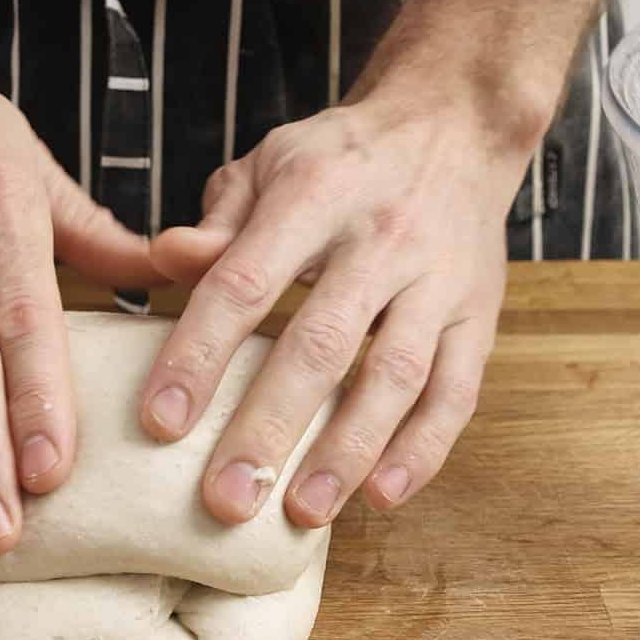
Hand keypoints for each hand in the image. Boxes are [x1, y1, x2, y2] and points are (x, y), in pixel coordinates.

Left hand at [138, 84, 534, 526]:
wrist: (454, 126)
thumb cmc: (339, 159)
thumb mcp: (269, 166)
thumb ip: (218, 222)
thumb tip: (164, 260)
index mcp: (313, 194)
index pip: (244, 283)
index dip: (199, 355)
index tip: (160, 422)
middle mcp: (381, 238)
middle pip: (320, 345)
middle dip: (269, 428)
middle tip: (226, 499)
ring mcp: (439, 279)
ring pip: (394, 376)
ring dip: (348, 452)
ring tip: (302, 513)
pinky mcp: (480, 313)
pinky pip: (457, 390)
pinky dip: (424, 449)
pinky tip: (383, 496)